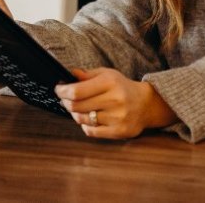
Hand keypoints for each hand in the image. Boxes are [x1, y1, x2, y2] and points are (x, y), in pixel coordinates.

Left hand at [55, 68, 178, 138]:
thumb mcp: (108, 75)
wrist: (146, 104)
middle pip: (76, 106)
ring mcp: (117, 117)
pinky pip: (91, 131)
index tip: (58, 89)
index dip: (62, 91)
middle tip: (64, 99)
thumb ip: (88, 75)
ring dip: (75, 114)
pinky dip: (85, 125)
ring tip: (79, 108)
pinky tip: (90, 118)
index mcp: (110, 82)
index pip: (77, 91)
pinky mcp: (118, 131)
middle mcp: (114, 99)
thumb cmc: (122, 87)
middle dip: (66, 102)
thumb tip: (70, 75)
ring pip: (81, 119)